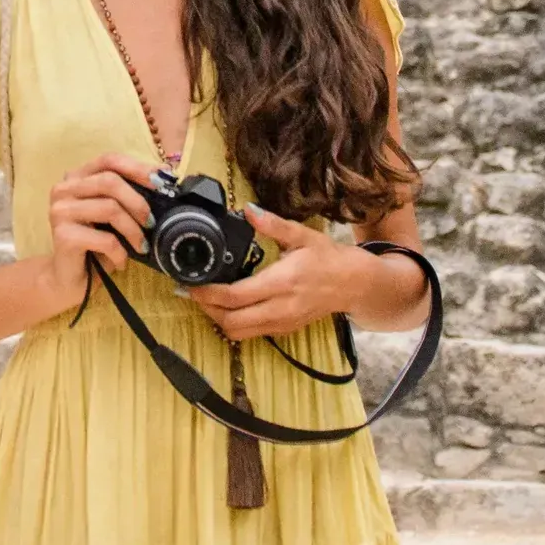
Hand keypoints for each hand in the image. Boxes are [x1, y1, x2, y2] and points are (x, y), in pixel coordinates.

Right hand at [44, 153, 159, 302]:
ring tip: (140, 246)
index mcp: (76, 178)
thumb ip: (125, 197)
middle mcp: (63, 190)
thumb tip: (163, 182)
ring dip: (133, 230)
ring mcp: (60, 211)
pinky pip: (105, 239)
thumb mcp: (112, 217)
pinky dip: (120, 252)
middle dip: (137, 202)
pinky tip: (121, 262)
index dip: (137, 168)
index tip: (162, 181)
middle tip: (150, 222)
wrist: (67, 280)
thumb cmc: (94, 246)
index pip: (108, 160)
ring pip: (109, 208)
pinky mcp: (62, 235)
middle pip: (109, 181)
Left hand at [185, 205, 362, 341]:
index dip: (208, 293)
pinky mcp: (284, 330)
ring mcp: (282, 323)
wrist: (354, 284)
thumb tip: (248, 210)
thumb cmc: (328, 258)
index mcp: (282, 282)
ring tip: (207, 299)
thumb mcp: (303, 235)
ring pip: (239, 333)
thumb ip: (273, 224)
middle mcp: (280, 308)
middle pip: (231, 321)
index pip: (236, 296)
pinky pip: (251, 334)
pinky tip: (228, 306)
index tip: (191, 283)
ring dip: (218, 319)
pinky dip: (234, 324)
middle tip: (193, 291)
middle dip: (207, 308)